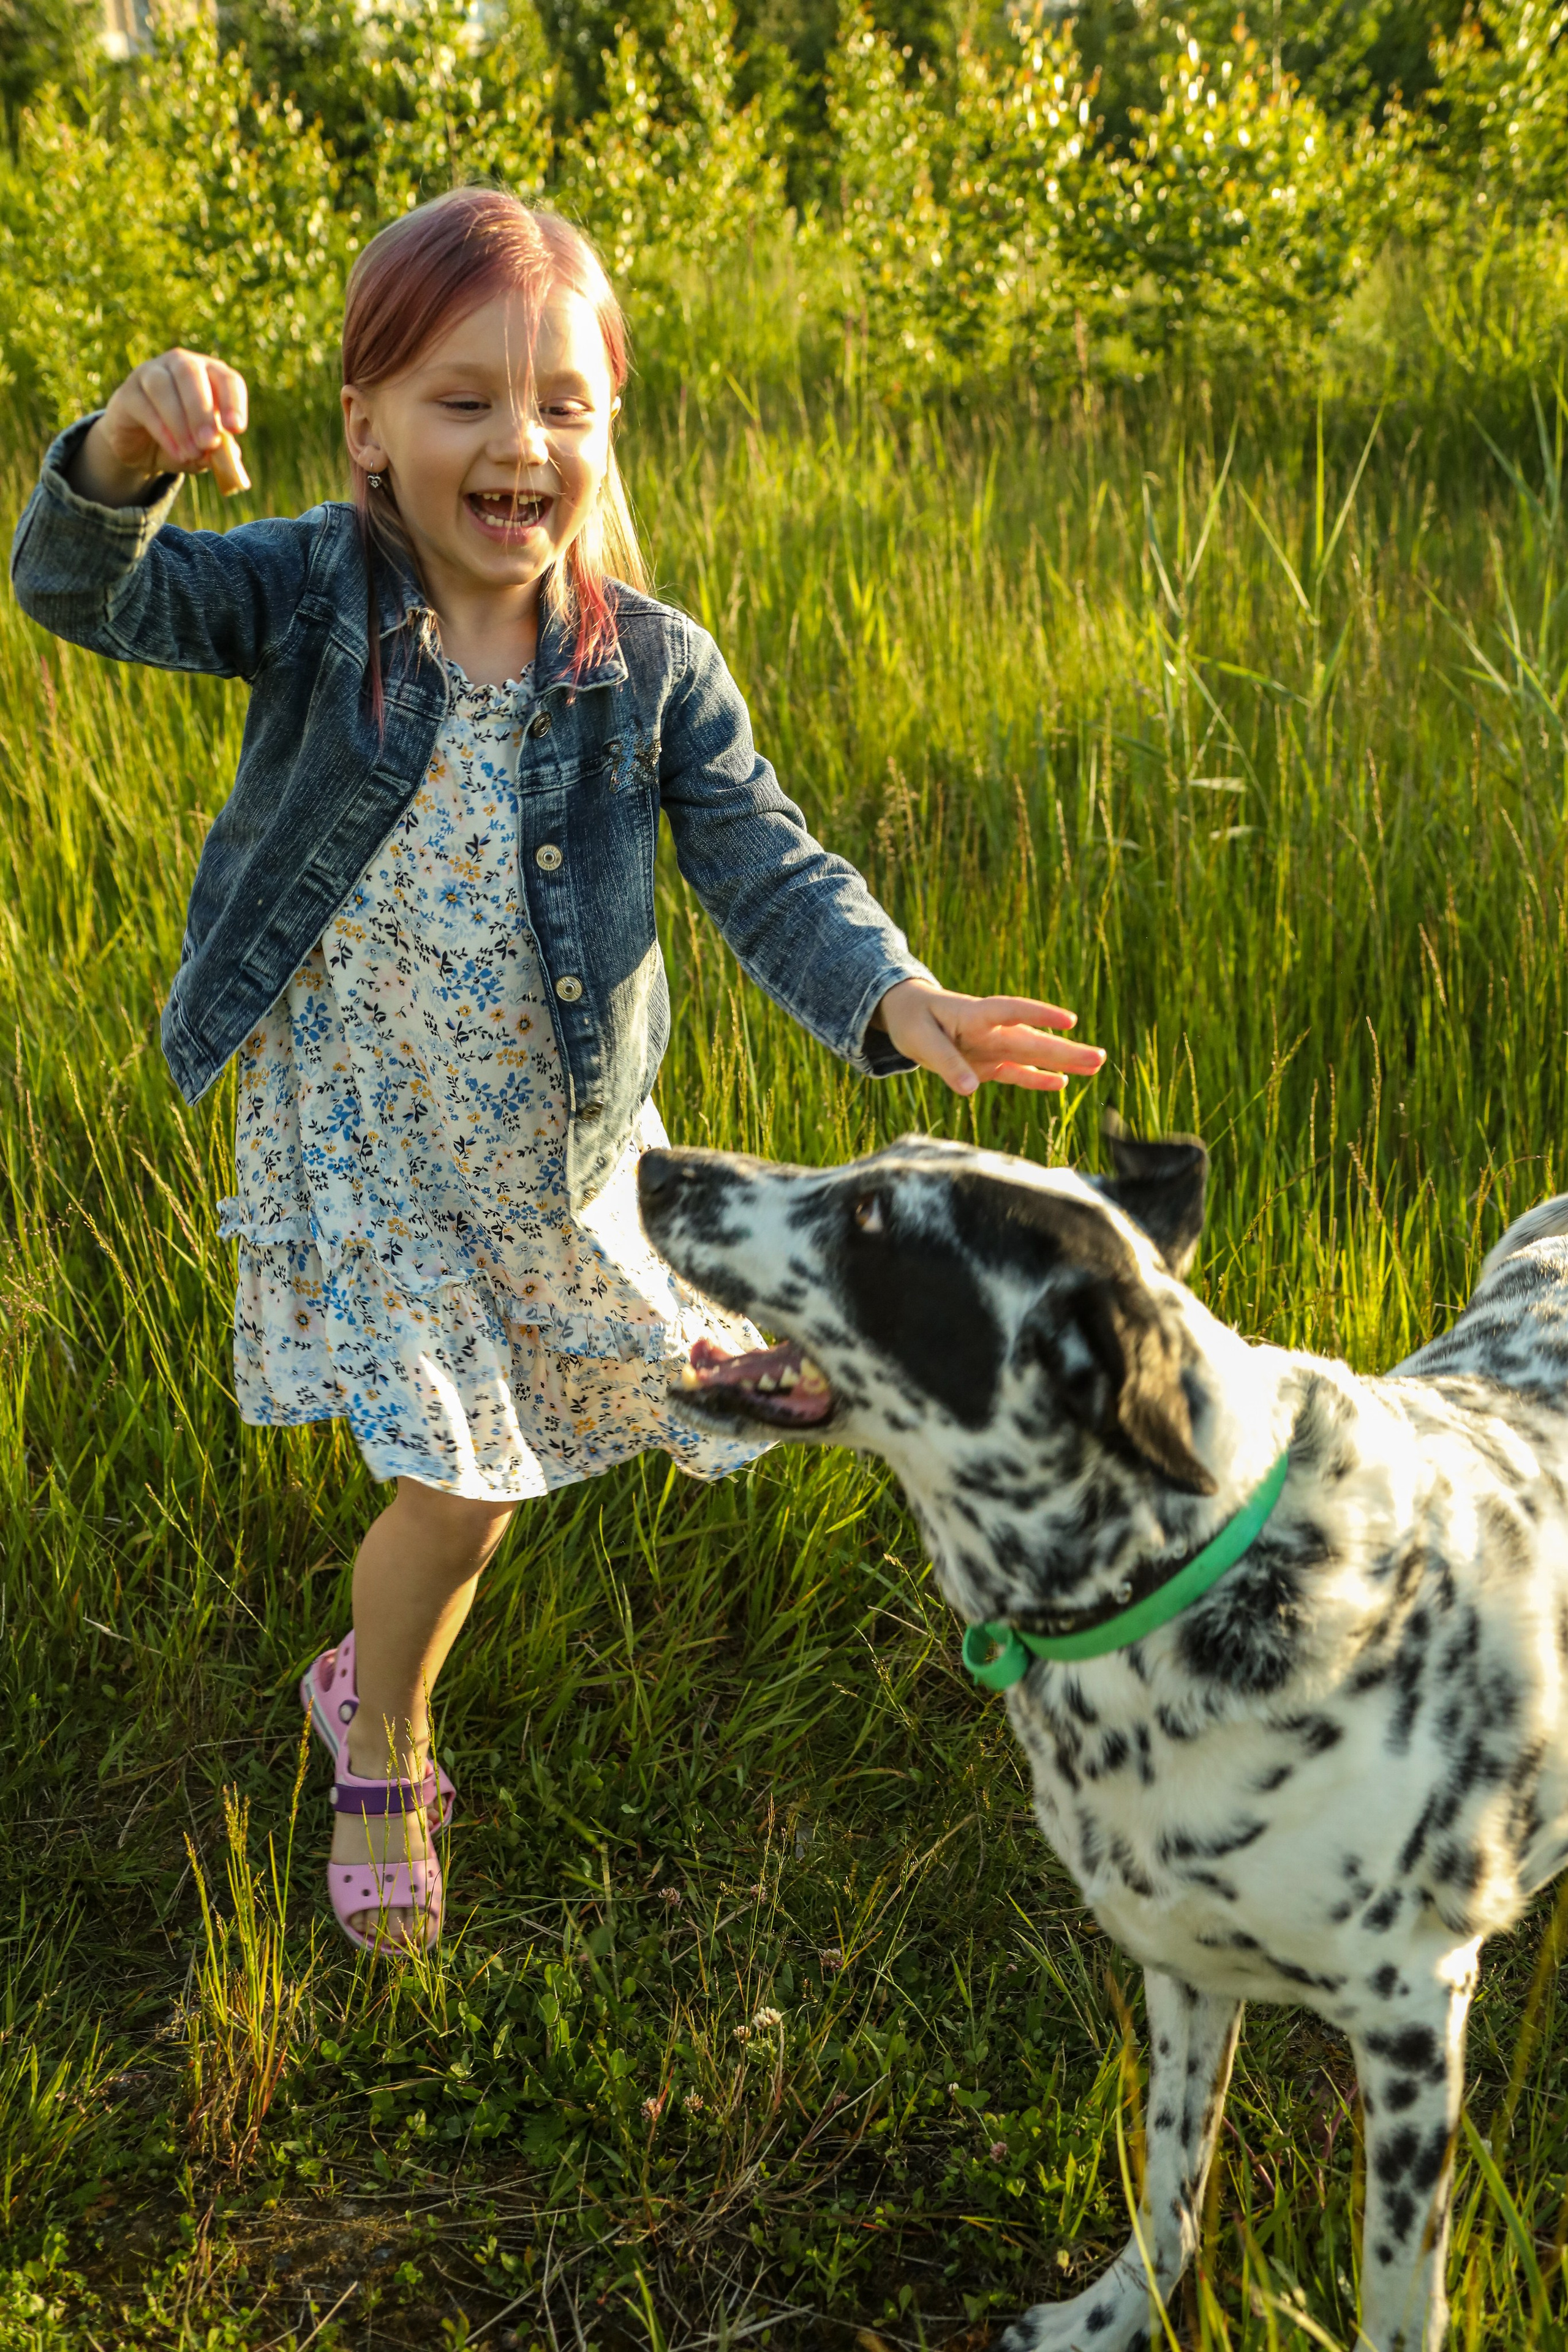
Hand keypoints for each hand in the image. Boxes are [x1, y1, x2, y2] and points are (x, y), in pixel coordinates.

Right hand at [70, 348, 248, 506]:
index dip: (233, 401)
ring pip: (163, 385)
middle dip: (202, 410)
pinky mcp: (127, 392)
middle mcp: (179, 364)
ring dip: (180, 422)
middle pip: (190, 372)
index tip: (236, 429)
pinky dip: (163, 431)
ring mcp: (150, 373)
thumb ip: (219, 451)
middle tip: (209, 442)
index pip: (226, 378)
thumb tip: (231, 454)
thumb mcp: (205, 449)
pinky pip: (144, 405)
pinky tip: (177, 453)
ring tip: (192, 453)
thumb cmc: (183, 440)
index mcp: (208, 374)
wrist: (141, 447)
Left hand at [874, 978, 1104, 1097]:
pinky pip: (1016, 1072)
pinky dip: (1036, 1079)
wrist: (907, 1013)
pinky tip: (1062, 1083)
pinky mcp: (988, 1063)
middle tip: (1100, 1057)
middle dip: (1065, 1050)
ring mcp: (993, 1046)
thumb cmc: (913, 1020)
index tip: (1069, 1021)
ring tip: (1096, 1065)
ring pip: (1032, 1055)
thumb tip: (970, 1090)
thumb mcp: (920, 1039)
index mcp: (975, 1014)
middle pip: (1032, 1040)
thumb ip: (945, 1063)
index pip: (1012, 1011)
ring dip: (1062, 1062)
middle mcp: (991, 1030)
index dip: (1040, 1015)